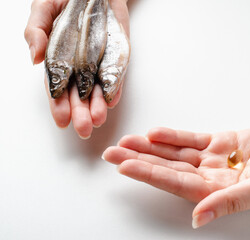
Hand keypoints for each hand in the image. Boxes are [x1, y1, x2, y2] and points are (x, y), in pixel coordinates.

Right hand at [24, 0, 129, 138]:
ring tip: (98, 120)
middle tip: (83, 129)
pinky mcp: (116, 59)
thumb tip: (34, 58)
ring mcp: (98, 64)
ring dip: (98, 107)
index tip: (62, 120)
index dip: (59, 105)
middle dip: (80, 113)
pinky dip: (115, 89)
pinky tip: (112, 101)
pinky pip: (116, 77)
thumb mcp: (44, 8)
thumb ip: (36, 31)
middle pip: (78, 95)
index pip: (57, 88)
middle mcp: (78, 67)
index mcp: (58, 59)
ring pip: (97, 91)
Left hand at [103, 124, 249, 227]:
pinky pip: (193, 139)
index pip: (176, 183)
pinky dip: (175, 136)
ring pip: (177, 152)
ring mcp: (217, 159)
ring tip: (127, 140)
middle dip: (139, 160)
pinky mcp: (224, 141)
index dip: (149, 174)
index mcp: (220, 192)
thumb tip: (199, 218)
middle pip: (169, 168)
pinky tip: (156, 133)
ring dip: (151, 146)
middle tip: (112, 154)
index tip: (124, 167)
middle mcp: (213, 177)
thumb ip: (231, 202)